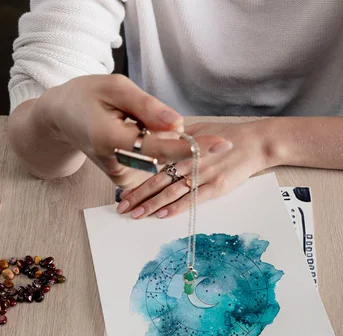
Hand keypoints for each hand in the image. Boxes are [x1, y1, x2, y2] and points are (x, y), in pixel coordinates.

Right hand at [37, 75, 229, 187]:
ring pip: (161, 162)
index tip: (220, 144)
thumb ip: (148, 107)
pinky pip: (154, 166)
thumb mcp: (115, 87)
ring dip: (166, 143)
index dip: (191, 146)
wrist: (63, 119)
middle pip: (165, 157)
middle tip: (181, 128)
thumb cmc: (88, 96)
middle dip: (180, 140)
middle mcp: (117, 164)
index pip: (159, 147)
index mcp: (110, 139)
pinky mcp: (125, 181)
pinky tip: (142, 136)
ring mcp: (121, 177)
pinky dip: (159, 151)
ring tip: (138, 125)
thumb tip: (179, 125)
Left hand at [116, 120, 273, 218]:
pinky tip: (162, 214)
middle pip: (158, 181)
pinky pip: (192, 199)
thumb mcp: (199, 131)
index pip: (154, 167)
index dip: (137, 181)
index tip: (123, 193)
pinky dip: (176, 207)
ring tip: (136, 215)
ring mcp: (202, 174)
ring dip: (152, 204)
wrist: (255, 142)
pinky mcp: (216, 186)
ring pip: (171, 191)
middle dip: (138, 196)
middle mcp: (189, 161)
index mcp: (182, 148)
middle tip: (122, 208)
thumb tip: (158, 141)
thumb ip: (177, 139)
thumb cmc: (226, 137)